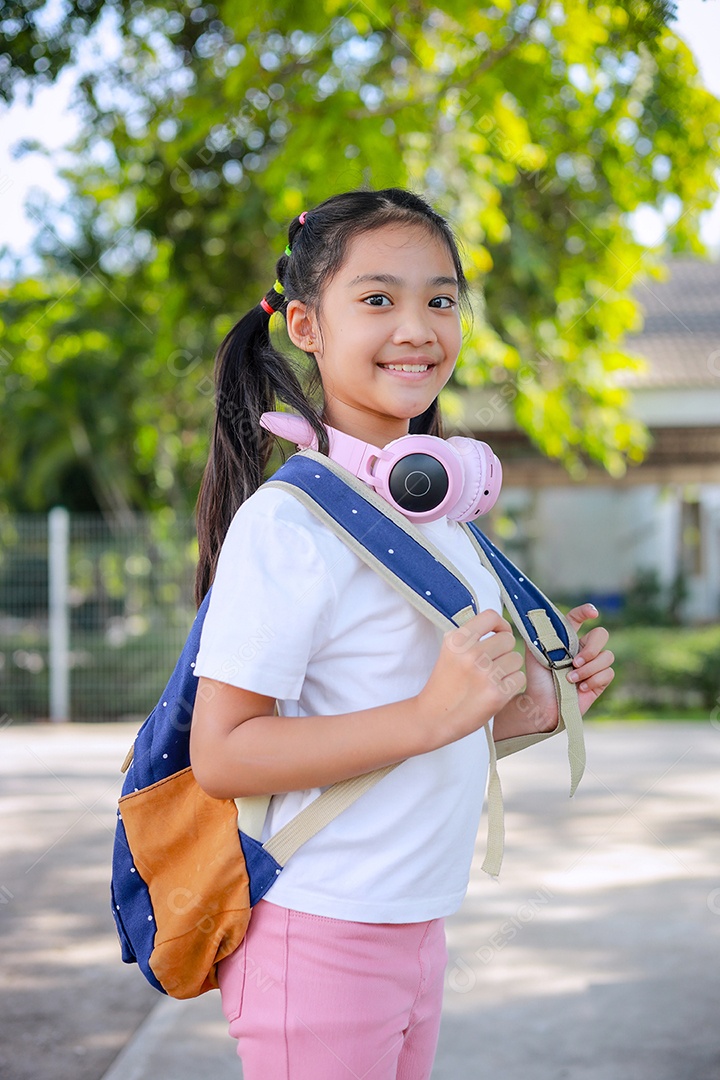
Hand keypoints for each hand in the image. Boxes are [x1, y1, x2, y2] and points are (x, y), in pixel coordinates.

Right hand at [416, 609, 526, 747]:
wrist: (433, 718)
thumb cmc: (443, 685)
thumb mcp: (448, 652)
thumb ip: (469, 637)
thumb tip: (499, 626)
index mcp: (457, 640)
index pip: (490, 616)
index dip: (500, 625)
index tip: (498, 634)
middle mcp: (471, 654)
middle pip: (508, 639)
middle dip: (503, 651)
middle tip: (491, 664)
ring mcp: (485, 674)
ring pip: (516, 659)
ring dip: (508, 668)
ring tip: (491, 679)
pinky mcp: (497, 694)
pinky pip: (519, 678)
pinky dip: (511, 685)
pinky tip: (495, 690)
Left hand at [494, 603, 614, 740]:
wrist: (541, 703)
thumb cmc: (536, 677)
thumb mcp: (533, 651)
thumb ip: (537, 632)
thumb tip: (537, 614)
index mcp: (568, 638)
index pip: (578, 618)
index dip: (586, 611)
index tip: (593, 613)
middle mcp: (583, 648)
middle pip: (602, 634)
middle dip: (591, 648)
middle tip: (574, 662)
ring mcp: (593, 665)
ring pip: (607, 656)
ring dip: (588, 669)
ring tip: (570, 679)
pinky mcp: (599, 681)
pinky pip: (608, 673)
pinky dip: (593, 680)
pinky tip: (580, 688)